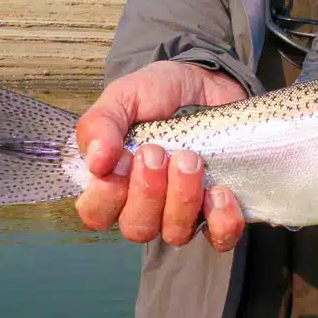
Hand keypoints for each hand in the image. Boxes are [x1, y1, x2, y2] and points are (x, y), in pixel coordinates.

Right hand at [73, 60, 247, 250]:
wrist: (207, 80)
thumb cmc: (158, 93)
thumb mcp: (123, 97)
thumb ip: (100, 124)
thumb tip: (96, 163)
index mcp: (115, 183)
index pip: (96, 214)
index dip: (108, 195)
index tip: (125, 158)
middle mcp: (146, 206)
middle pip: (137, 228)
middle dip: (149, 192)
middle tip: (158, 152)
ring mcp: (183, 212)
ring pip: (175, 233)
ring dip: (183, 198)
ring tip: (191, 159)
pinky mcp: (219, 210)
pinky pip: (220, 237)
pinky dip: (221, 220)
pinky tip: (220, 191)